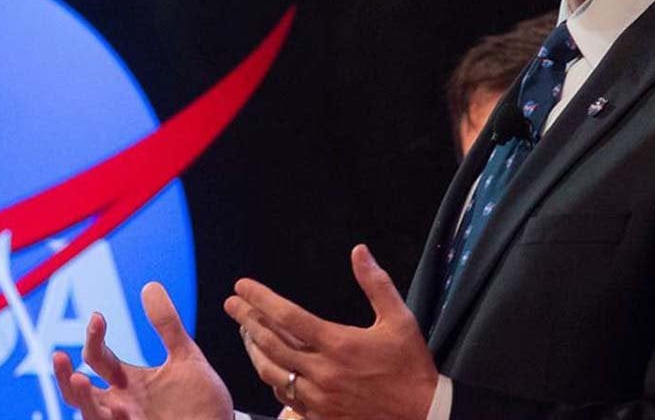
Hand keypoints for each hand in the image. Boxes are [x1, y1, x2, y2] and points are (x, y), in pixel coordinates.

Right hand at [52, 281, 233, 419]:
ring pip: (91, 416)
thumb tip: (150, 285)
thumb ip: (168, 326)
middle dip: (64, 376)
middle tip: (58, 355)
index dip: (94, 336)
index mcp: (128, 382)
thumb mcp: (186, 358)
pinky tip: (122, 410)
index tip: (98, 317)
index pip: (98, 358)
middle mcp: (121, 405)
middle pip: (78, 393)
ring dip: (83, 401)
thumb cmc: (202, 403)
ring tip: (80, 381)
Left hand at [224, 245, 436, 419]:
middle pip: (271, 343)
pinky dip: (272, 377)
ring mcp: (319, 398)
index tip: (242, 286)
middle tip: (232, 304)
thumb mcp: (399, 320)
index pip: (287, 317)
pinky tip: (269, 364)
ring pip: (271, 372)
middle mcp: (323, 372)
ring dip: (253, 349)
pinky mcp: (320, 416)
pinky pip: (285, 395)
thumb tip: (359, 251)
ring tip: (244, 332)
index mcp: (339, 344)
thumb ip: (376, 284)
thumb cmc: (410, 365)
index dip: (260, 299)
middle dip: (246, 320)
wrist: (422, 415)